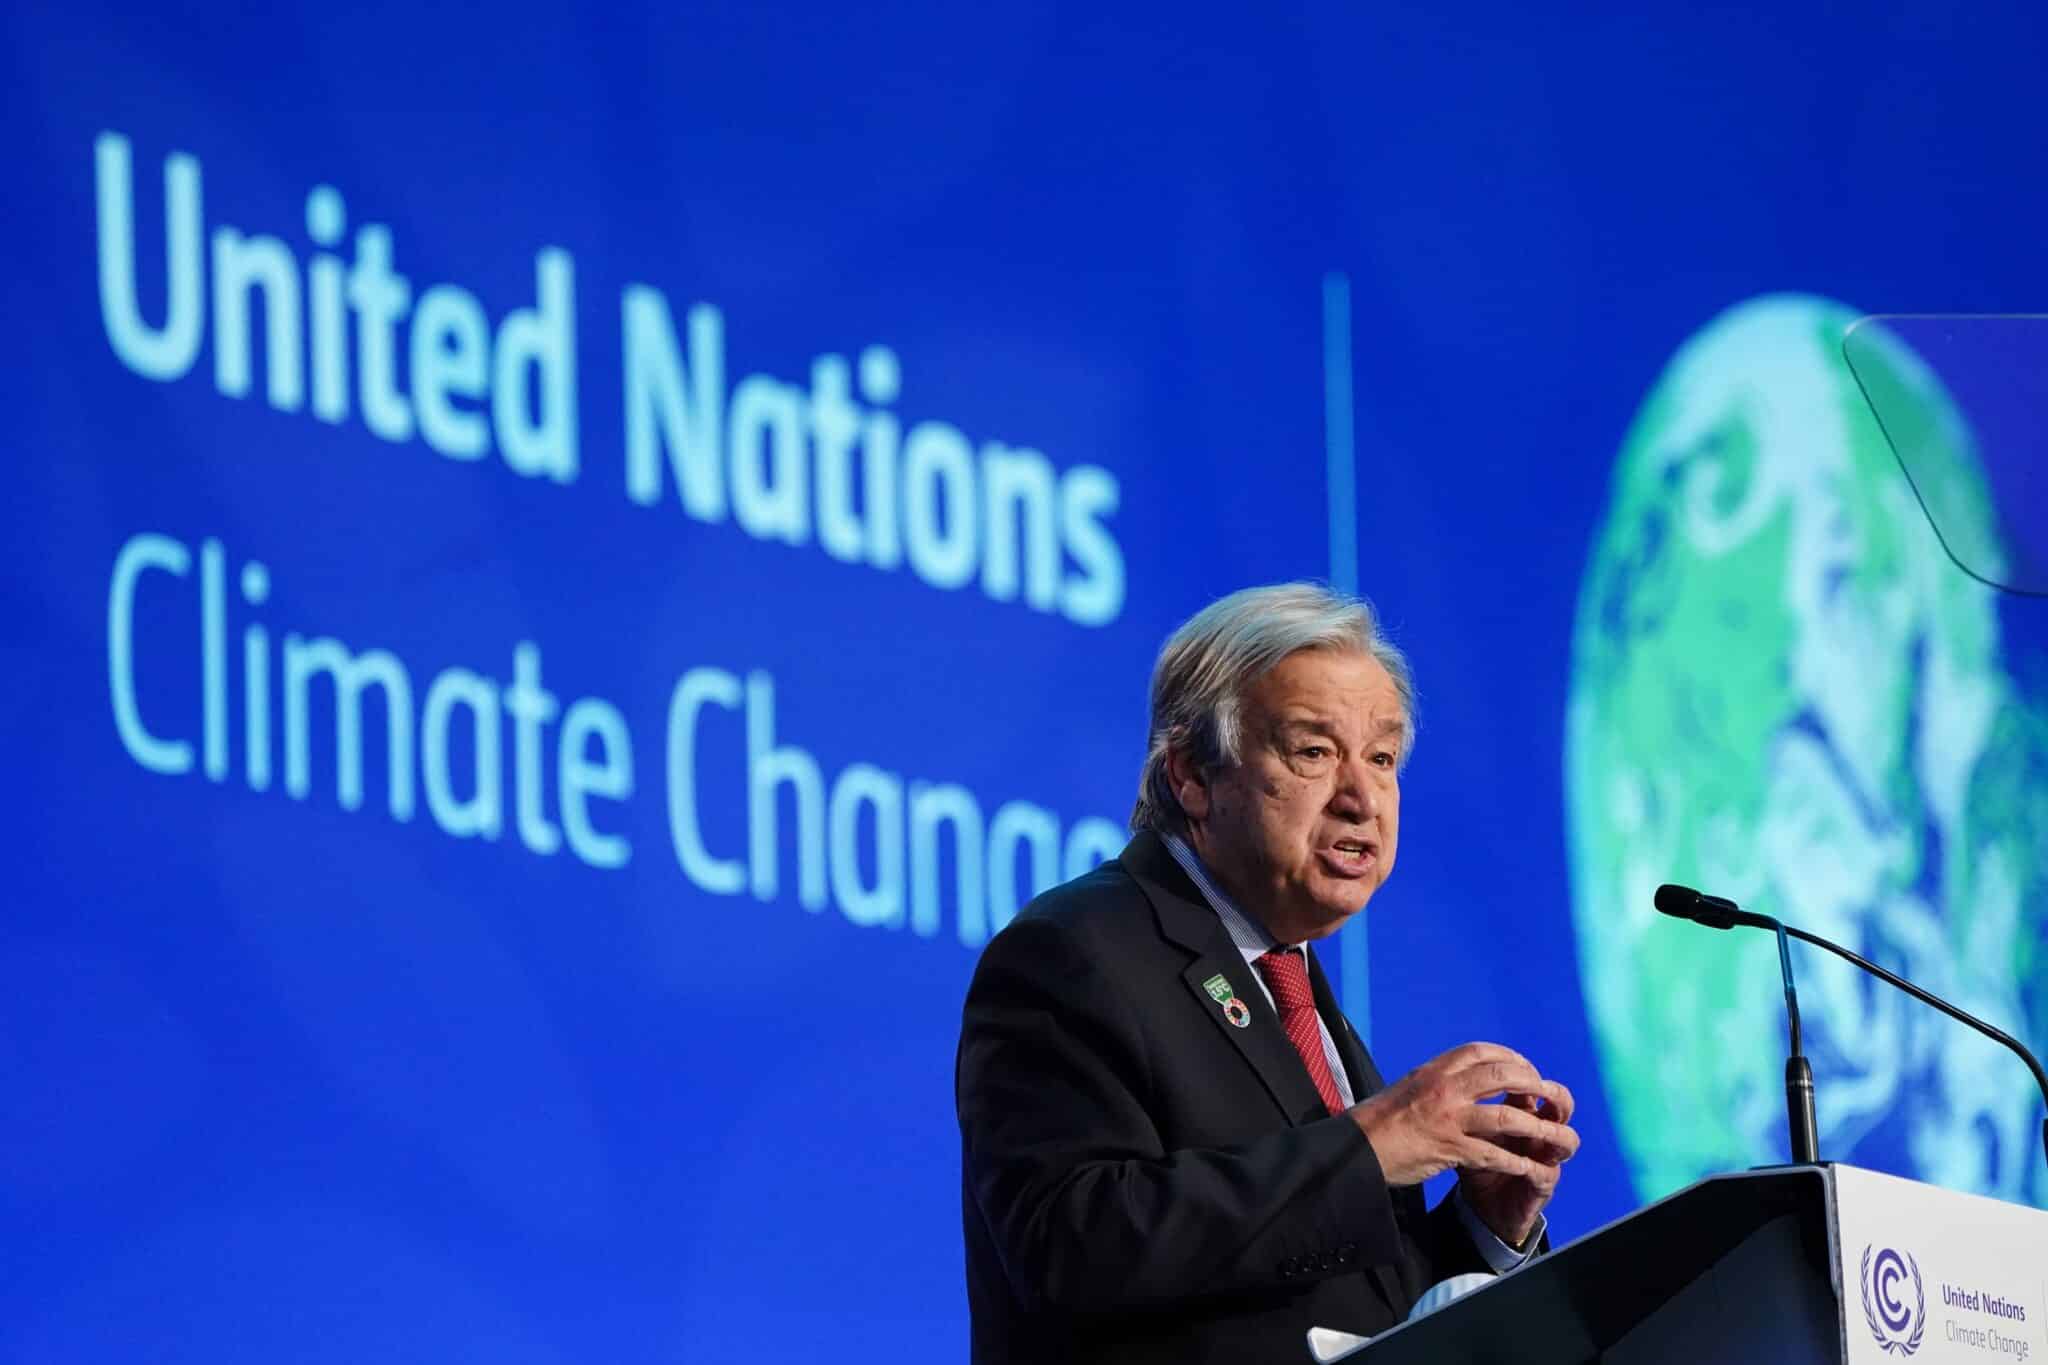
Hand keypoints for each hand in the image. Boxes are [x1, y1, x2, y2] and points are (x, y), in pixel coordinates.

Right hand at [1348, 1042, 1578, 1205]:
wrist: (1354, 1147)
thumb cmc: (1378, 1120)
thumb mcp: (1408, 1088)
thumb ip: (1436, 1082)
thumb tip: (1458, 1080)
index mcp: (1434, 1071)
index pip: (1481, 1052)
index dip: (1510, 1057)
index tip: (1524, 1068)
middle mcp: (1443, 1089)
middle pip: (1502, 1076)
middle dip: (1532, 1084)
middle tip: (1547, 1096)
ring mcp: (1447, 1119)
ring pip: (1505, 1117)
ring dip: (1536, 1127)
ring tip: (1554, 1136)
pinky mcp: (1448, 1149)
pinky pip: (1492, 1154)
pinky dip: (1515, 1161)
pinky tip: (1529, 1167)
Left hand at [1457, 1083, 1575, 1247]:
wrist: (1477, 1202)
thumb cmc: (1470, 1157)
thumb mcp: (1462, 1126)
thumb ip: (1460, 1102)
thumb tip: (1445, 1074)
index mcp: (1518, 1110)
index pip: (1532, 1083)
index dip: (1525, 1072)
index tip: (1508, 1065)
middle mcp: (1537, 1129)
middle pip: (1561, 1102)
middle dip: (1553, 1093)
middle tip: (1538, 1088)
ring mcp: (1543, 1156)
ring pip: (1567, 1138)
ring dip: (1554, 1131)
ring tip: (1541, 1130)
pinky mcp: (1541, 1184)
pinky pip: (1547, 1172)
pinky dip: (1536, 1167)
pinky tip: (1522, 1166)